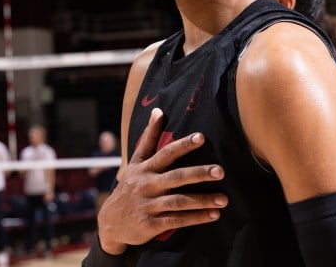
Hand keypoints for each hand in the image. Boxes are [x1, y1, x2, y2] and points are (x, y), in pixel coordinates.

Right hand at [96, 108, 227, 254]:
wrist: (111, 222)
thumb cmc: (130, 186)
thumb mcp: (135, 161)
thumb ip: (149, 137)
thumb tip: (158, 110)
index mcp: (145, 168)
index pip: (165, 153)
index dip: (183, 145)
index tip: (201, 137)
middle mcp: (147, 185)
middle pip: (176, 177)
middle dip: (199, 174)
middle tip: (221, 171)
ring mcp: (149, 206)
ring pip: (179, 202)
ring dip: (202, 200)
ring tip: (224, 199)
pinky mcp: (151, 225)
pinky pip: (177, 221)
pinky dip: (195, 218)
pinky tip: (214, 215)